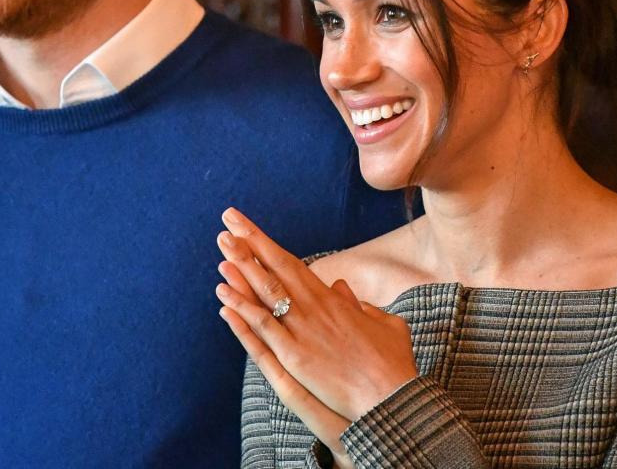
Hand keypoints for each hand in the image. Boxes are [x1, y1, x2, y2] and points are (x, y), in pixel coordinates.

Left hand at [215, 208, 417, 426]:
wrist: (394, 398)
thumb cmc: (393, 364)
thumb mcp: (384, 324)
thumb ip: (360, 305)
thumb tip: (342, 289)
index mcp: (332, 300)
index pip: (292, 264)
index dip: (268, 245)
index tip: (248, 228)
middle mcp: (314, 309)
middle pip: (275, 268)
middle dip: (250, 242)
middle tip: (228, 219)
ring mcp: (302, 331)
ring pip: (265, 291)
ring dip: (241, 267)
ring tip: (222, 245)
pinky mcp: (294, 357)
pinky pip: (263, 327)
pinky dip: (242, 309)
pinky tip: (223, 294)